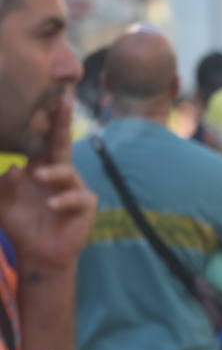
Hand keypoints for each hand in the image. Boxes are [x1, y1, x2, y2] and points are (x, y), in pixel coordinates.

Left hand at [0, 96, 95, 274]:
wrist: (37, 252)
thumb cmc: (21, 224)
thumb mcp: (2, 203)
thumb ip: (3, 185)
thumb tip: (15, 168)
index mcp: (40, 168)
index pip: (42, 141)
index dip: (45, 121)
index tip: (47, 97)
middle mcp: (60, 174)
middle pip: (62, 144)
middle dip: (62, 123)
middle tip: (62, 101)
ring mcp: (75, 188)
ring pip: (68, 172)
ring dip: (54, 173)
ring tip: (39, 178)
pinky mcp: (86, 206)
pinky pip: (78, 196)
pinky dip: (64, 199)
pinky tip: (52, 205)